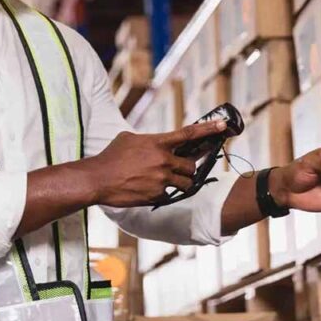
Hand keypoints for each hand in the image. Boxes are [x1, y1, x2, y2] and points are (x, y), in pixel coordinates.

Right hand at [87, 120, 226, 207]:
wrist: (97, 180)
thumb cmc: (111, 157)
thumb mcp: (129, 139)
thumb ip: (148, 140)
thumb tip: (156, 142)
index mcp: (158, 143)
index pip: (189, 134)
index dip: (208, 129)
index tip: (223, 125)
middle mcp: (163, 160)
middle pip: (191, 165)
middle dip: (187, 168)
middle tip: (178, 169)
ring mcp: (162, 179)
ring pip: (185, 183)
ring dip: (180, 182)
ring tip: (162, 180)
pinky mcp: (157, 195)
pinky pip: (169, 194)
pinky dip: (162, 192)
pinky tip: (146, 189)